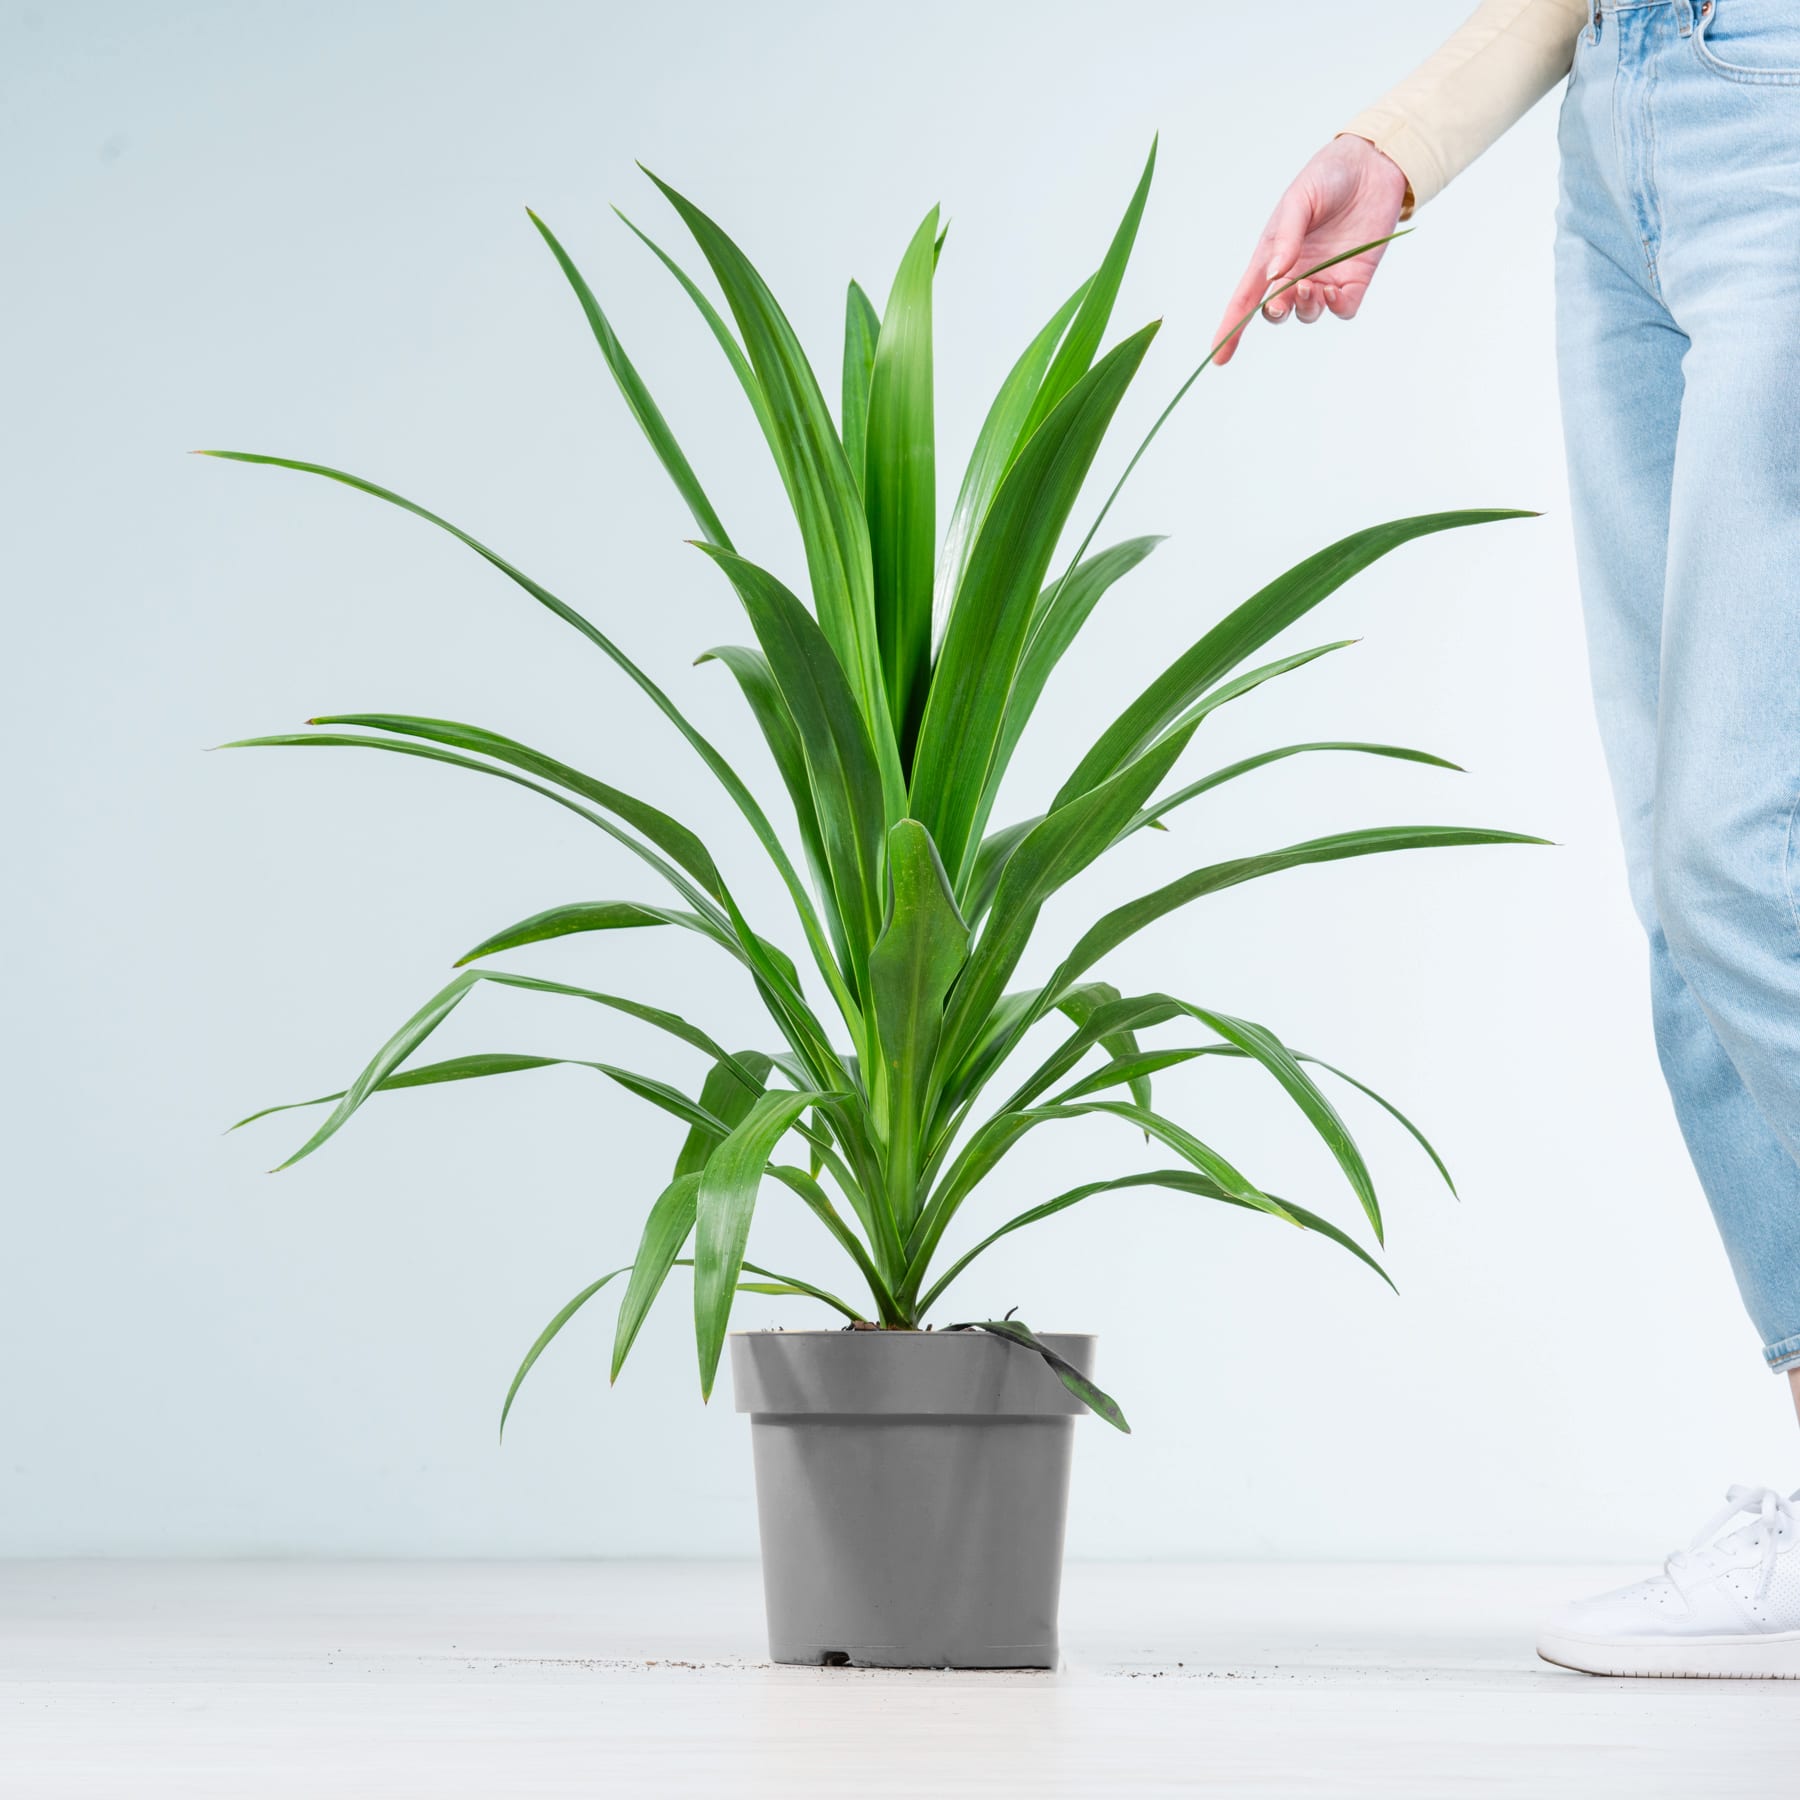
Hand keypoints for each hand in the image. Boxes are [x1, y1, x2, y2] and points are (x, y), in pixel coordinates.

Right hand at [1211, 136, 1409, 365]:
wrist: (1373, 162)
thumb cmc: (1328, 176)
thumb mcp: (1299, 199)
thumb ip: (1287, 237)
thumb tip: (1275, 276)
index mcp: (1272, 255)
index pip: (1246, 299)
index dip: (1231, 329)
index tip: (1217, 356)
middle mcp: (1296, 272)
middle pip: (1276, 310)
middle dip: (1275, 312)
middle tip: (1278, 302)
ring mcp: (1326, 277)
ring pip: (1308, 312)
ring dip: (1304, 306)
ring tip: (1308, 286)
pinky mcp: (1355, 278)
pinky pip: (1343, 308)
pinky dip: (1335, 307)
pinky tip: (1332, 290)